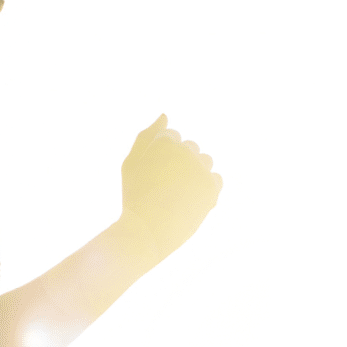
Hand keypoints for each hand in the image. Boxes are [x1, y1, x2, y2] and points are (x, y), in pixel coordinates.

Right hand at [120, 114, 221, 263]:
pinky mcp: (212, 187)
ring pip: (205, 161)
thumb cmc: (134, 197)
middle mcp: (186, 150)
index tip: (155, 175)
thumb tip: (165, 116)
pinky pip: (215, 179)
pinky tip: (190, 199)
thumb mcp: (130, 164)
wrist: (147, 231)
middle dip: (180, 162)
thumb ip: (146, 136)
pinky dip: (206, 188)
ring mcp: (201, 169)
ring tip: (178, 192)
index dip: (163, 158)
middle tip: (164, 186)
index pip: (173, 137)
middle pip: (190, 147)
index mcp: (165, 141)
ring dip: (195, 172)